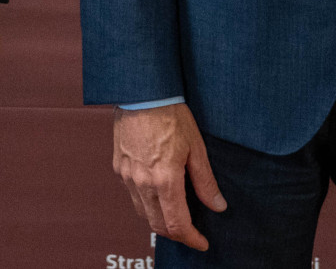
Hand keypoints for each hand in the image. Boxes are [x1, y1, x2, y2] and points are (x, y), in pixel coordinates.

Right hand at [113, 102, 226, 250]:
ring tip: (176, 215)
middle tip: (191, 233)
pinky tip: (157, 194)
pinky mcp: (118, 166)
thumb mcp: (196, 148)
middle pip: (157, 225)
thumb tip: (217, 205)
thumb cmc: (170, 114)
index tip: (201, 242)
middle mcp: (142, 182)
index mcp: (164, 179)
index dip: (191, 238)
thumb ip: (205, 181)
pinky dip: (146, 204)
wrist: (142, 93)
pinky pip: (132, 195)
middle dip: (176, 234)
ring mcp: (127, 175)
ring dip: (159, 221)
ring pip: (142, 213)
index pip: (176, 224)